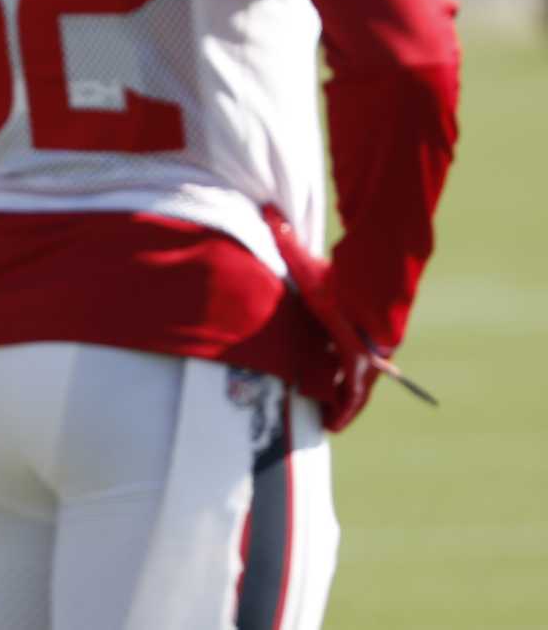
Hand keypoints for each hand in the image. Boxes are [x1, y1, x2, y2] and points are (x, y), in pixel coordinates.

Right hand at [262, 204, 379, 431]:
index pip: (337, 343)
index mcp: (343, 322)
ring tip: (324, 419)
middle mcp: (358, 343)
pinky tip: (334, 425)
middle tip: (318, 402)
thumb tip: (268, 210)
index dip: (330, 356)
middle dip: (333, 384)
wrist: (365, 297)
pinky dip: (344, 412)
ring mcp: (364, 360)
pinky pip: (353, 399)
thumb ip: (286, 240)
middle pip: (346, 370)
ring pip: (352, 388)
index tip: (320, 365)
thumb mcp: (304, 264)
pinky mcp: (363, 373)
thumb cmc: (335, 280)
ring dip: (341, 403)